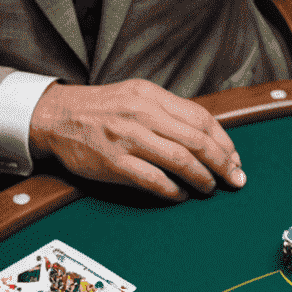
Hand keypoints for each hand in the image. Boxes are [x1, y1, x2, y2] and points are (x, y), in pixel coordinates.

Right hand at [29, 81, 244, 201]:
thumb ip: (168, 112)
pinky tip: (182, 195)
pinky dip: (174, 191)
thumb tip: (206, 136)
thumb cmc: (102, 110)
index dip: (224, 142)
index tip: (235, 159)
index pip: (200, 118)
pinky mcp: (115, 162)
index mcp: (151, 96)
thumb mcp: (137, 97)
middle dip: (223, 164)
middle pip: (197, 141)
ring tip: (211, 188)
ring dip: (203, 178)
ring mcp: (128, 138)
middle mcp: (142, 114)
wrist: (56, 116)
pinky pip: (154, 180)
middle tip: (235, 180)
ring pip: (180, 160)